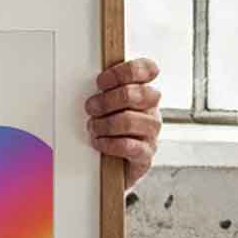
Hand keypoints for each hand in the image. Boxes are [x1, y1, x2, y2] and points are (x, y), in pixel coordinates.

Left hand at [85, 57, 162, 185]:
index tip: (101, 82)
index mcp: (143, 91)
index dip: (122, 72)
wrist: (113, 168)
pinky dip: (109, 144)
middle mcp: (151, 109)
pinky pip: (130, 146)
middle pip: (135, 94)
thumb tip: (86, 82)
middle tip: (91, 107)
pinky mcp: (145, 155)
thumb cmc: (109, 131)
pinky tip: (100, 142)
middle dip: (107, 100)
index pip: (146, 69)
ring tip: (94, 128)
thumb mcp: (107, 106)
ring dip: (105, 124)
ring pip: (130, 120)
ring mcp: (151, 132)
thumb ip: (105, 90)